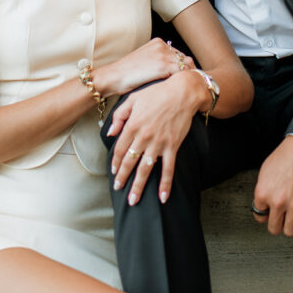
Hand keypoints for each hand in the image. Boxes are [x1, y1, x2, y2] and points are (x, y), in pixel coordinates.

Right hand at [94, 38, 193, 98]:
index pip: (179, 55)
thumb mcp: (144, 63)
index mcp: (157, 43)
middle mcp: (162, 46)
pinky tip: (185, 92)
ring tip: (191, 91)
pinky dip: (185, 82)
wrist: (112, 77)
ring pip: (187, 66)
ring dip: (190, 78)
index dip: (185, 69)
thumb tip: (171, 74)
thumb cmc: (125, 75)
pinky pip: (182, 72)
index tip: (189, 80)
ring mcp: (163, 54)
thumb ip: (157, 63)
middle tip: (193, 88)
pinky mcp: (162, 65)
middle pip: (186, 59)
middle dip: (190, 73)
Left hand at [107, 71, 206, 204]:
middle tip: (119, 189)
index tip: (113, 172)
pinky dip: (165, 184)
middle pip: (130, 162)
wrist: (182, 93)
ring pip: (146, 169)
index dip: (116, 162)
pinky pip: (168, 169)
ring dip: (139, 186)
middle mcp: (144, 137)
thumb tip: (110, 133)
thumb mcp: (133, 98)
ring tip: (133, 200)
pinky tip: (162, 197)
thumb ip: (119, 115)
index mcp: (133, 125)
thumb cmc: (157, 93)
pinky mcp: (172, 146)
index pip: (121, 149)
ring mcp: (158, 144)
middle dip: (123, 178)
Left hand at [252, 135, 292, 235]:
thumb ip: (263, 189)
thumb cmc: (287, 155)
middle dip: (278, 223)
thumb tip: (262, 203)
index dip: (265, 214)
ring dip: (292, 225)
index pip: (259, 216)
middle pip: (274, 228)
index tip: (270, 213)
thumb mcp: (266, 170)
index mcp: (263, 192)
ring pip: (290, 231)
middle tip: (282, 217)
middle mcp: (278, 201)